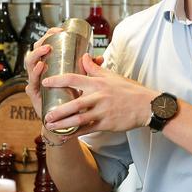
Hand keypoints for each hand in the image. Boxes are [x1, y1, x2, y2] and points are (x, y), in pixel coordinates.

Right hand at [24, 28, 105, 118]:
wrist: (65, 123)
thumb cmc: (72, 99)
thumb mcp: (82, 80)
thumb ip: (90, 70)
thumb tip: (99, 58)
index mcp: (50, 66)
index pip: (46, 46)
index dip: (49, 36)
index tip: (59, 30)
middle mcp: (41, 72)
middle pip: (35, 52)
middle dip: (41, 42)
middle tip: (51, 37)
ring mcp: (36, 82)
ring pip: (30, 64)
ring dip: (37, 54)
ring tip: (46, 49)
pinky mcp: (35, 94)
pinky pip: (32, 82)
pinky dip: (35, 73)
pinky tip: (41, 66)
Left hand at [41, 53, 157, 138]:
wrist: (146, 105)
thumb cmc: (129, 90)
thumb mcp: (112, 76)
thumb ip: (94, 68)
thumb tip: (83, 56)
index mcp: (98, 83)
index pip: (74, 79)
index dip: (57, 80)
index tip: (45, 82)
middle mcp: (99, 96)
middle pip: (74, 103)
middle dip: (57, 111)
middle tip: (45, 115)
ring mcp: (102, 111)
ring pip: (79, 118)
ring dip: (63, 124)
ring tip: (50, 127)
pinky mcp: (106, 123)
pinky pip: (88, 129)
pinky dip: (75, 133)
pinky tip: (65, 135)